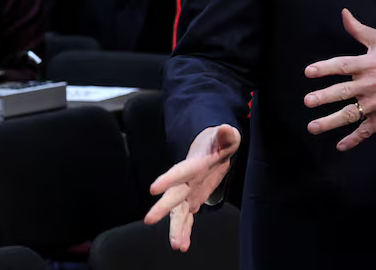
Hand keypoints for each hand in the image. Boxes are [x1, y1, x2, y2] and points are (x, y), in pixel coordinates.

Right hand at [144, 124, 241, 251]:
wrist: (213, 150)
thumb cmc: (219, 141)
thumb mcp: (226, 136)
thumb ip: (226, 135)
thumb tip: (226, 129)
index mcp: (194, 164)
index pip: (180, 171)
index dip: (168, 179)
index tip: (153, 188)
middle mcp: (187, 181)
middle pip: (173, 195)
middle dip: (162, 208)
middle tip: (149, 220)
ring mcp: (188, 192)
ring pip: (179, 212)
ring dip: (176, 228)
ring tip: (176, 245)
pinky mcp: (193, 201)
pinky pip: (187, 219)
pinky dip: (185, 231)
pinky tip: (182, 246)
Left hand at [304, 9, 375, 150]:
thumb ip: (358, 29)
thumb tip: (343, 13)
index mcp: (368, 64)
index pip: (342, 66)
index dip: (324, 68)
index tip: (308, 72)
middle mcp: (370, 84)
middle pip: (343, 92)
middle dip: (324, 97)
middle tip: (308, 101)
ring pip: (351, 114)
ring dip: (331, 122)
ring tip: (313, 126)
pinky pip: (367, 130)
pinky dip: (354, 139)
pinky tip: (341, 145)